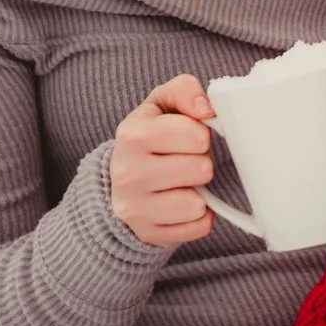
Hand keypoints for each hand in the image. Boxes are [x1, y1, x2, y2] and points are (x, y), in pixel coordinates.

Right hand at [108, 76, 217, 246]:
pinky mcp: (149, 233)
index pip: (195, 135)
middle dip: (202, 163)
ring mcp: (135, 209)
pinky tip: (183, 203)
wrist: (119, 180)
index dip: (202, 134)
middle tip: (188, 161)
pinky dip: (199, 217)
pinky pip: (198, 228)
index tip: (192, 137)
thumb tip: (206, 108)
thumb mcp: (161, 104)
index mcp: (132, 135)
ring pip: (197, 204)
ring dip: (201, 193)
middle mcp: (127, 173)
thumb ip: (184, 91)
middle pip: (200, 169)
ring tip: (185, 183)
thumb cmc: (150, 138)